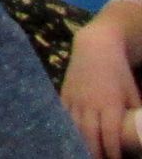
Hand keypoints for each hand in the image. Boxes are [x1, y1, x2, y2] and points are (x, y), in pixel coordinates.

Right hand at [64, 22, 141, 157]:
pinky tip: (68, 136)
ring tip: (82, 154)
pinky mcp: (64, 93)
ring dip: (79, 142)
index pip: (110, 135)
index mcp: (110, 105)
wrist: (96, 48)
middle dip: (94, 152)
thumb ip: (134, 114)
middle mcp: (90, 104)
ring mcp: (75, 98)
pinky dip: (65, 127)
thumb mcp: (133, 94)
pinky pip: (63, 115)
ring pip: (74, 126)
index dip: (112, 152)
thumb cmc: (119, 73)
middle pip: (90, 135)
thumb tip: (140, 132)